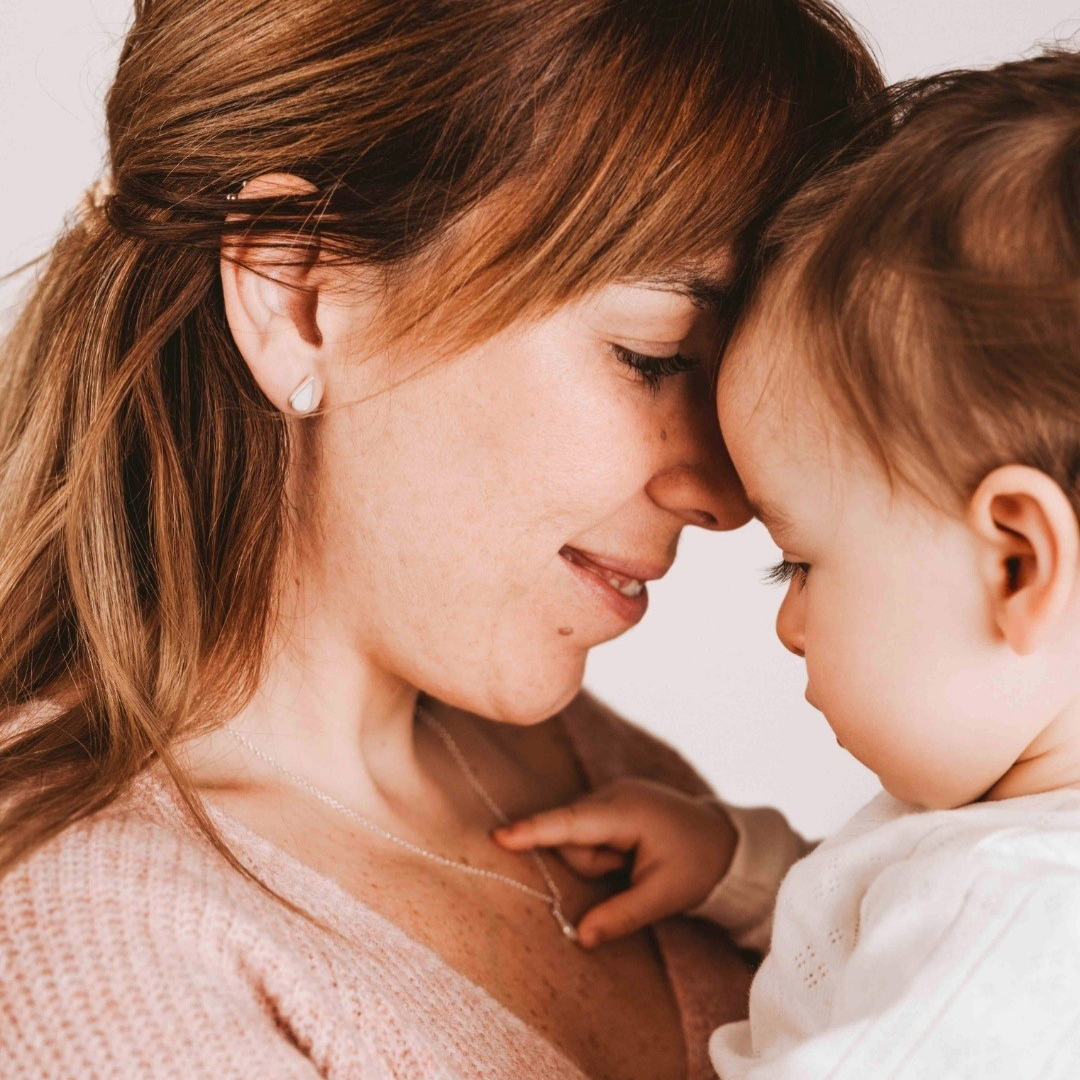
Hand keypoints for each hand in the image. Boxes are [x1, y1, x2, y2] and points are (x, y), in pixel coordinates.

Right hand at [493, 778, 737, 947]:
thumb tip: (581, 937)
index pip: (571, 823)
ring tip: (633, 863)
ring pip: (577, 835)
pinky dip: (602, 848)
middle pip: (571, 836)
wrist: (726, 841)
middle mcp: (615, 793)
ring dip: (598, 858)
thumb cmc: (698, 866)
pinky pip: (588, 829)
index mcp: (628, 812)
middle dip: (592, 864)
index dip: (534, 830)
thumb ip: (620, 916)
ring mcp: (613, 792)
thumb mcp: (663, 897)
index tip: (499, 835)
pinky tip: (629, 853)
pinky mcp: (612, 799)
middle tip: (629, 871)